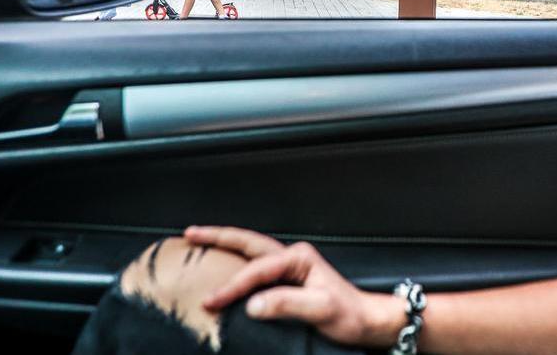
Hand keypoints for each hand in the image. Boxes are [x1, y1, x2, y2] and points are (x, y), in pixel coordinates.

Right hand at [184, 226, 402, 346]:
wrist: (366, 322)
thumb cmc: (349, 315)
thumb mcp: (321, 309)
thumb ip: (287, 304)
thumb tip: (253, 303)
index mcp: (299, 258)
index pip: (257, 270)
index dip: (233, 285)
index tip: (213, 301)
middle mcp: (292, 257)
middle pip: (248, 243)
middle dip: (218, 236)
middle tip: (190, 234)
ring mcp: (289, 267)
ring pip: (250, 251)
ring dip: (224, 245)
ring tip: (198, 242)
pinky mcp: (286, 280)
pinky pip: (255, 268)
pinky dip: (235, 263)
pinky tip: (223, 267)